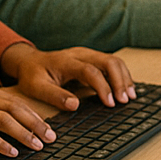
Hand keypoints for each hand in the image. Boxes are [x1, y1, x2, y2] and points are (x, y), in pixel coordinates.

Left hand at [0, 42, 136, 110]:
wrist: (30, 61)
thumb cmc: (32, 75)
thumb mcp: (36, 88)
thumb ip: (54, 96)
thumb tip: (75, 105)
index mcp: (66, 61)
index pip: (90, 71)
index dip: (103, 87)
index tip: (110, 103)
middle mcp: (80, 54)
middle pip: (108, 61)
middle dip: (120, 81)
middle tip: (125, 101)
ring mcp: (87, 54)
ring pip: (113, 61)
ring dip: (124, 78)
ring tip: (130, 97)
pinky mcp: (91, 58)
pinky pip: (111, 64)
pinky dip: (121, 75)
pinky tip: (126, 89)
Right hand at [0, 83, 56, 157]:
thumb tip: (18, 124)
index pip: (16, 101)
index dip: (35, 115)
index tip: (50, 129)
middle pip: (14, 109)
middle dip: (36, 124)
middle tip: (50, 139)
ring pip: (3, 120)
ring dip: (23, 134)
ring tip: (35, 146)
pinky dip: (1, 144)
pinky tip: (11, 153)